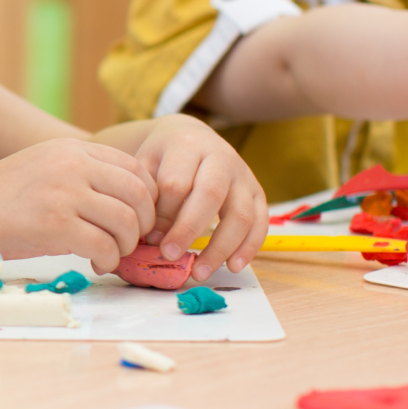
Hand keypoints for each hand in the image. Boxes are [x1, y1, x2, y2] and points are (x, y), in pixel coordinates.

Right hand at [0, 140, 157, 275]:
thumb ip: (83, 173)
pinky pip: (104, 246)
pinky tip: (95, 263)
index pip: (134, 168)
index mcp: (73, 149)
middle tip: (130, 241)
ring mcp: (63, 193)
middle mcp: (72, 165)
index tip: (138, 219)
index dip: (146, 199)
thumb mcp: (46, 167)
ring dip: (126, 245)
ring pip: (126, 222)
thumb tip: (126, 202)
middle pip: (138, 194)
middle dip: (143, 224)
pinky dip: (108, 260)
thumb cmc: (2, 197)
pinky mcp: (54, 224)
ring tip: (111, 254)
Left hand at [129, 114, 267, 280]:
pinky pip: (260, 222)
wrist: (190, 137)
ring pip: (240, 213)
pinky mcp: (257, 192)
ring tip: (200, 272)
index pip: (176, 182)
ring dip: (220, 247)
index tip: (151, 238)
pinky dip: (250, 247)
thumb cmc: (163, 158)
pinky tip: (233, 266)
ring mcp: (243, 174)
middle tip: (170, 256)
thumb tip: (155, 239)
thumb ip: (148, 197)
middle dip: (189, 230)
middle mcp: (221, 157)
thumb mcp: (147, 165)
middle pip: (210, 195)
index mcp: (188, 145)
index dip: (163, 213)